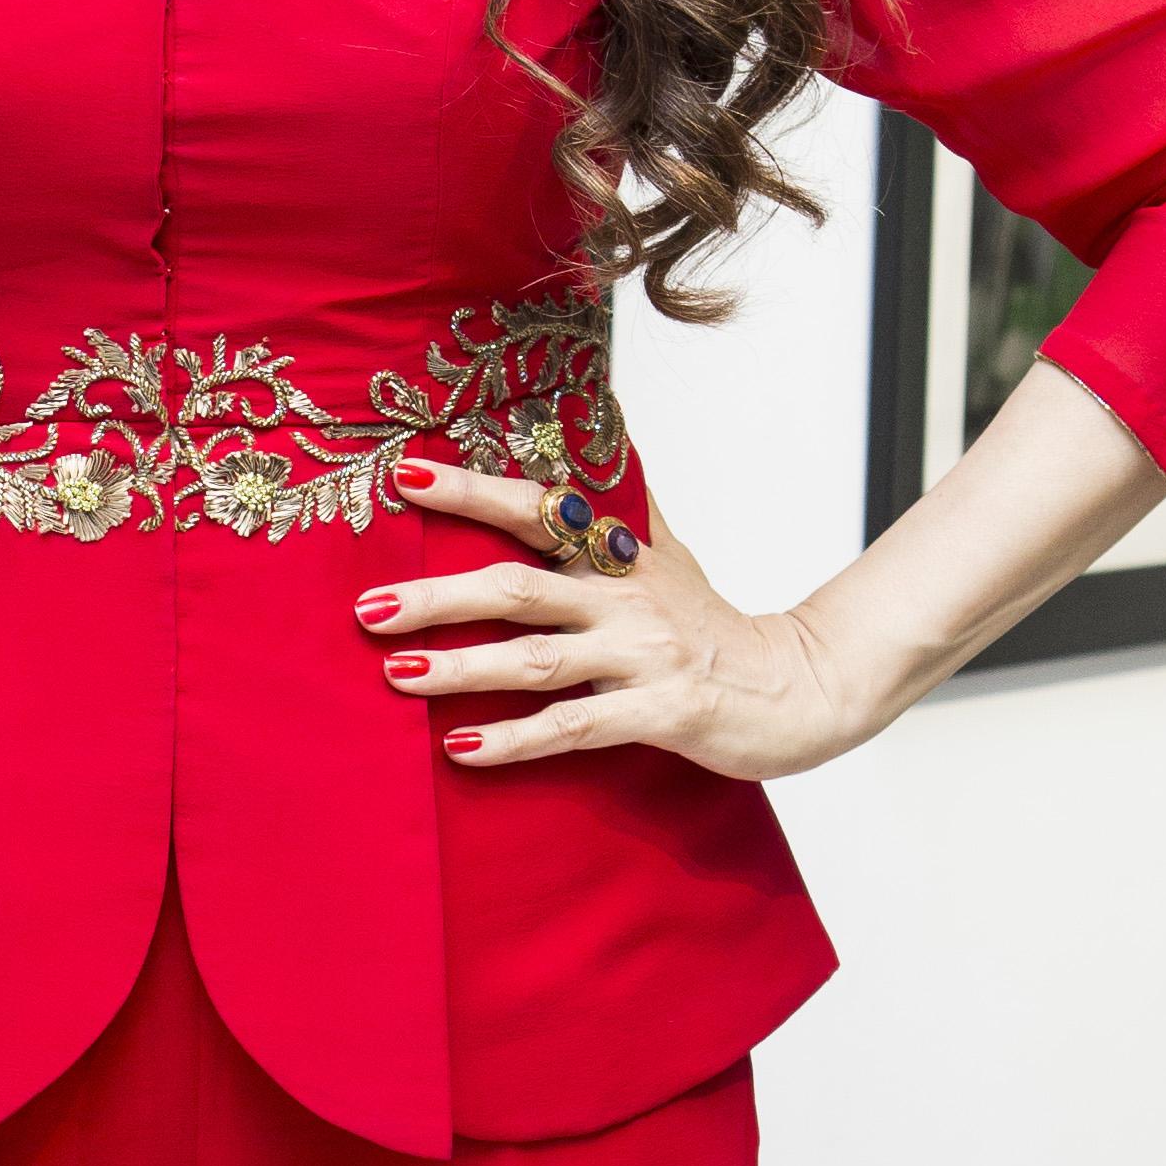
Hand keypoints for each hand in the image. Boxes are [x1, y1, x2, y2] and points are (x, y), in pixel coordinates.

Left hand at [352, 457, 871, 784]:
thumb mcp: (665, 552)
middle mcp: (625, 597)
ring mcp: (641, 656)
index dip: (472, 489)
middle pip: (518, 587)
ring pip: (534, 660)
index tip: (406, 476)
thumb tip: (595, 418)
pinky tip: (461, 747)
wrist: (797, 687)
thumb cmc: (710, 622)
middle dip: (438, 596)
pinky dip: (513, 740)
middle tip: (368, 606)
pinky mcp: (658, 713)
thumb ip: (618, 500)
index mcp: (618, 553)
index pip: (536, 508)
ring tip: (395, 673)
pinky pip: (572, 727)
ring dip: (459, 667)